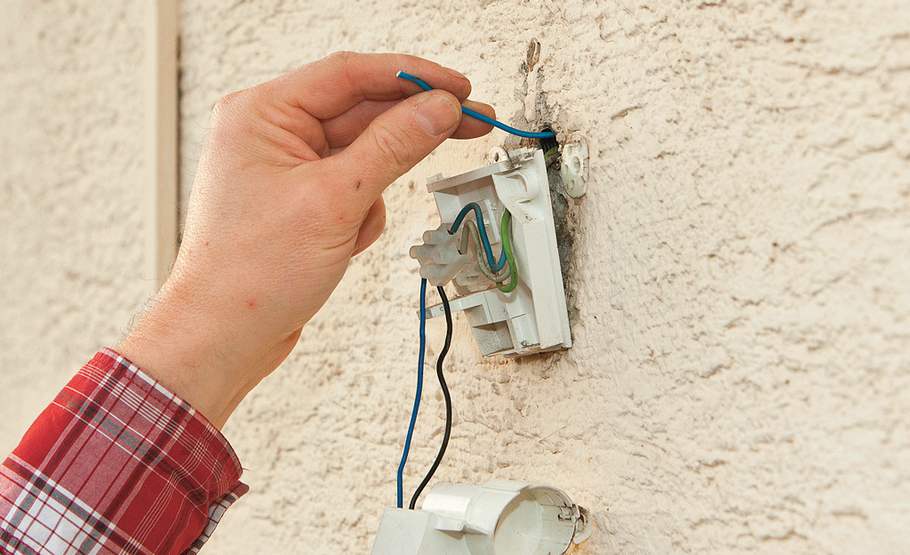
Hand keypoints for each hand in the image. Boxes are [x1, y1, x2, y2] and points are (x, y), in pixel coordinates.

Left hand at [119, 52, 493, 426]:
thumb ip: (393, 147)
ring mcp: (285, 169)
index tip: (458, 87)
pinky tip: (340, 244)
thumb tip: (437, 109)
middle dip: (411, 128)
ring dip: (374, 191)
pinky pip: (351, 189)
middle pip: (361, 111)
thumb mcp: (334, 202)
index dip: (412, 77)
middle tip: (470, 123)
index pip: (351, 73)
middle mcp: (270, 133)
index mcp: (261, 113)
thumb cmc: (249, 275)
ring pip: (361, 156)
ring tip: (352, 229)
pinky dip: (360, 215)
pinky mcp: (299, 201)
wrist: (222, 336)